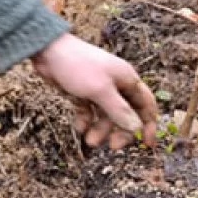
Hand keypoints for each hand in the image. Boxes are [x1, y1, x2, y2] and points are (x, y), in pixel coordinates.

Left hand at [32, 33, 157, 149]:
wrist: (48, 51)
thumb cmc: (78, 65)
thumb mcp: (100, 90)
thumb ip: (119, 110)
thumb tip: (137, 128)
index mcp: (126, 79)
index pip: (146, 104)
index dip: (149, 123)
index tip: (147, 145)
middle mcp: (116, 84)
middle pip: (125, 114)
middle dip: (120, 131)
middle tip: (112, 146)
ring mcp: (98, 88)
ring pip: (106, 115)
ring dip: (100, 129)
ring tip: (88, 140)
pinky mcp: (82, 92)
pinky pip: (89, 112)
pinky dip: (86, 120)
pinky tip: (79, 127)